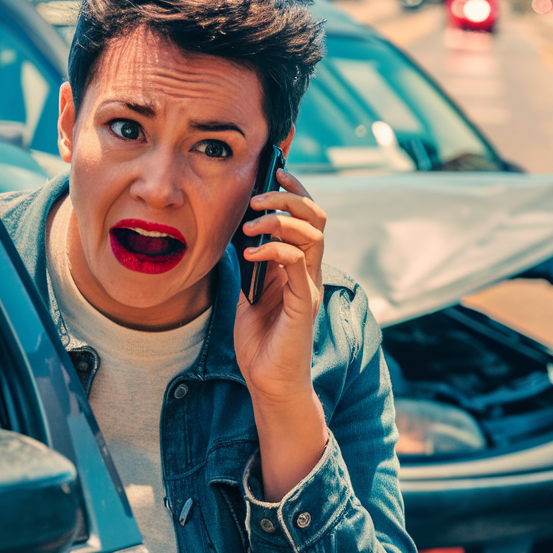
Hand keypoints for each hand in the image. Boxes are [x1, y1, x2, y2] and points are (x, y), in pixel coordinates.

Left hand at [233, 167, 328, 501]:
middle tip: (261, 194)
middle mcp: (310, 273)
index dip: (294, 191)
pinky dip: (274, 251)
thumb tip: (235, 230)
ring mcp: (310, 287)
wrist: (268, 381)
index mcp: (299, 266)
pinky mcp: (305, 304)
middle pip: (316, 219)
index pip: (307, 218)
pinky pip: (297, 265)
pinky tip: (250, 253)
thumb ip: (251, 263)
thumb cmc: (260, 341)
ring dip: (280, 220)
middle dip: (290, 197)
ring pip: (312, 236)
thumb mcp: (249, 291)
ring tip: (252, 224)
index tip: (275, 171)